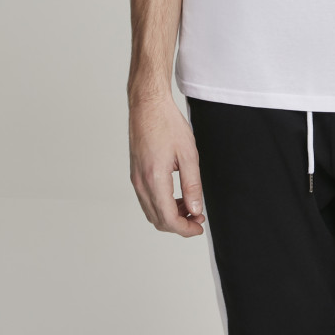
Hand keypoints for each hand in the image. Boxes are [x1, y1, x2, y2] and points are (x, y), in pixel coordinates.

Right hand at [128, 95, 206, 236]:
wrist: (148, 105)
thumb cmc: (167, 124)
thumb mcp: (188, 154)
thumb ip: (192, 184)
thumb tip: (195, 209)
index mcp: (154, 179)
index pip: (168, 219)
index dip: (185, 229)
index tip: (199, 226)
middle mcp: (141, 183)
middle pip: (158, 220)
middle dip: (179, 224)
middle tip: (198, 217)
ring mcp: (136, 179)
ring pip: (151, 211)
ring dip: (170, 215)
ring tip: (190, 205)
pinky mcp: (135, 174)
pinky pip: (147, 199)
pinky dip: (162, 205)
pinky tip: (176, 196)